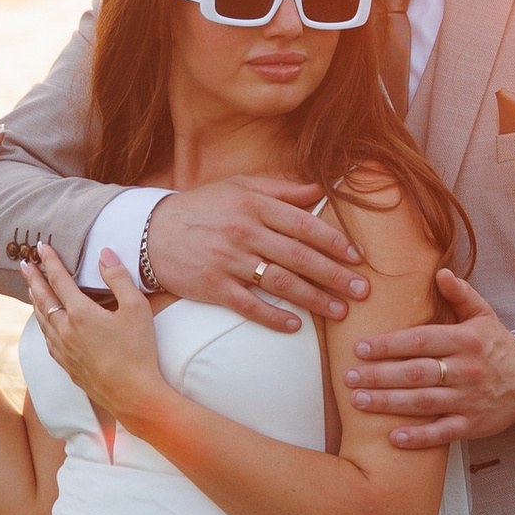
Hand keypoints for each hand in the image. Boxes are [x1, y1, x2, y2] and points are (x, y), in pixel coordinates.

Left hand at [22, 240, 170, 430]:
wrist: (133, 395)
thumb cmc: (138, 351)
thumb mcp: (137, 308)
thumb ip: (119, 278)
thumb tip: (104, 254)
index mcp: (81, 314)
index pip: (60, 280)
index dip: (50, 262)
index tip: (41, 247)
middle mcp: (66, 331)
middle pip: (43, 299)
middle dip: (33, 279)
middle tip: (24, 264)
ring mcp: (64, 350)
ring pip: (42, 321)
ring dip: (35, 301)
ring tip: (31, 290)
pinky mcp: (67, 366)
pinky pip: (47, 340)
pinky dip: (42, 325)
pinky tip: (44, 325)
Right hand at [140, 177, 369, 332]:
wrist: (152, 232)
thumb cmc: (203, 207)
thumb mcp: (239, 187)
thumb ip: (280, 190)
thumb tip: (319, 191)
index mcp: (254, 206)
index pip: (304, 225)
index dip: (334, 242)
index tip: (357, 257)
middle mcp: (244, 233)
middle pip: (299, 257)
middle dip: (335, 275)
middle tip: (362, 290)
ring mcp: (228, 261)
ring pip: (280, 283)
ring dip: (314, 300)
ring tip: (340, 311)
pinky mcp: (213, 287)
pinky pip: (249, 306)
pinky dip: (274, 318)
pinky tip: (295, 327)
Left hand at [347, 269, 514, 450]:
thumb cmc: (497, 346)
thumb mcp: (484, 315)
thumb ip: (461, 294)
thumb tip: (441, 273)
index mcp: (466, 340)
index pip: (420, 341)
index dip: (389, 345)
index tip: (360, 348)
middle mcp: (466, 370)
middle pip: (416, 373)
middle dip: (379, 375)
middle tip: (348, 377)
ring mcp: (469, 400)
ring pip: (423, 402)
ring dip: (389, 403)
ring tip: (359, 401)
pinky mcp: (472, 425)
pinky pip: (442, 433)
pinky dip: (418, 437)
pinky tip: (393, 438)